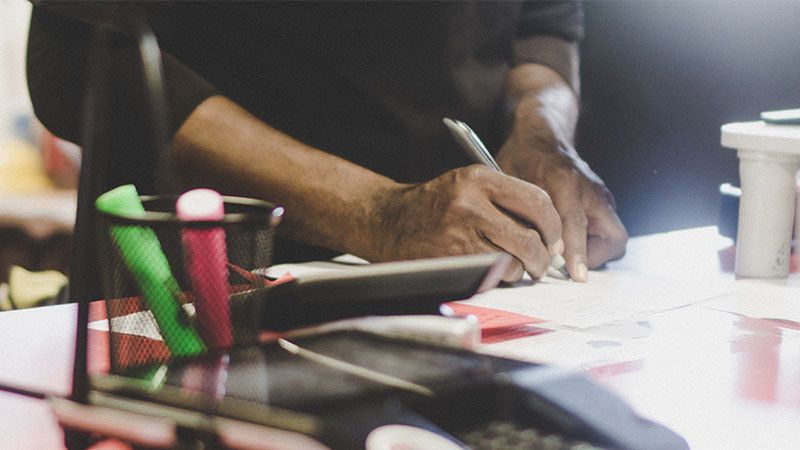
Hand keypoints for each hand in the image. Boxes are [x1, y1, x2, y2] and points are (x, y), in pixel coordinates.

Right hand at [369, 165, 563, 281]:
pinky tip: (490, 270)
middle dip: (543, 256)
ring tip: (511, 265)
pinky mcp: (450, 260)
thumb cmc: (436, 205)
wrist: (387, 220)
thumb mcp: (468, 185)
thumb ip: (507, 200)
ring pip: (514, 261)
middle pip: (530, 237)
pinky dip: (498, 277)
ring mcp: (459, 234)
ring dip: (519, 270)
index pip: (537, 201)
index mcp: (480, 179)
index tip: (554, 238)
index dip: (553, 225)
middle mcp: (470, 204)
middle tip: (541, 262)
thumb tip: (551, 233)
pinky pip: (491, 275)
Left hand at [496, 135, 627, 280]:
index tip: (575, 275)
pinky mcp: (603, 203)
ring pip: (613, 238)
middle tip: (566, 267)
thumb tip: (517, 249)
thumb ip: (516, 212)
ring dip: (592, 253)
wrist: (542, 137)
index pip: (575, 223)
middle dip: (594, 258)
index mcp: (564, 181)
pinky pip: (606, 233)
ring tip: (564, 257)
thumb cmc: (522, 159)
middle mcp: (590, 191)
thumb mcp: (510, 180)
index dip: (575, 251)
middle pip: (612, 237)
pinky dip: (591, 244)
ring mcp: (602, 197)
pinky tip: (567, 245)